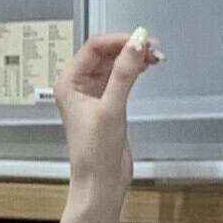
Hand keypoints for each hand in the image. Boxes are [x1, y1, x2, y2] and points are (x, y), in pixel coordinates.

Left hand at [55, 25, 160, 198]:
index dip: (118, 40)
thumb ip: (124, 73)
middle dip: (128, 48)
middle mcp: (77, 86)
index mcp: (69, 83)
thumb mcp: (111, 108)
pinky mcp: (106, 104)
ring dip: (132, 58)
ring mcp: (92, 94)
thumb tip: (136, 45)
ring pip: (114, 64)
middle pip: (105, 53)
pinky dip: (133, 71)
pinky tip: (146, 67)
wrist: (100, 182)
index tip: (141, 39)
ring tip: (154, 56)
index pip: (94, 47)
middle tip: (152, 47)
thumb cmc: (95, 153)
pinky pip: (120, 78)